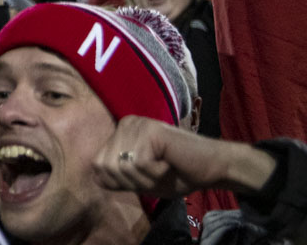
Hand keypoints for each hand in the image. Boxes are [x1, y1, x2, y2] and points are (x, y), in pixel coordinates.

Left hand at [93, 115, 275, 197]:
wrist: (213, 167)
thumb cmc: (178, 174)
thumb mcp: (141, 179)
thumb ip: (117, 176)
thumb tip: (93, 175)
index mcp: (120, 133)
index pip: (98, 165)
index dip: (120, 182)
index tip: (146, 178)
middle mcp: (125, 123)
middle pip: (106, 167)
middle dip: (132, 182)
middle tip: (157, 174)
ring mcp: (137, 124)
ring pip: (121, 167)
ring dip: (145, 178)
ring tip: (164, 168)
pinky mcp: (151, 130)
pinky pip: (139, 164)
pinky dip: (155, 173)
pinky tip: (169, 163)